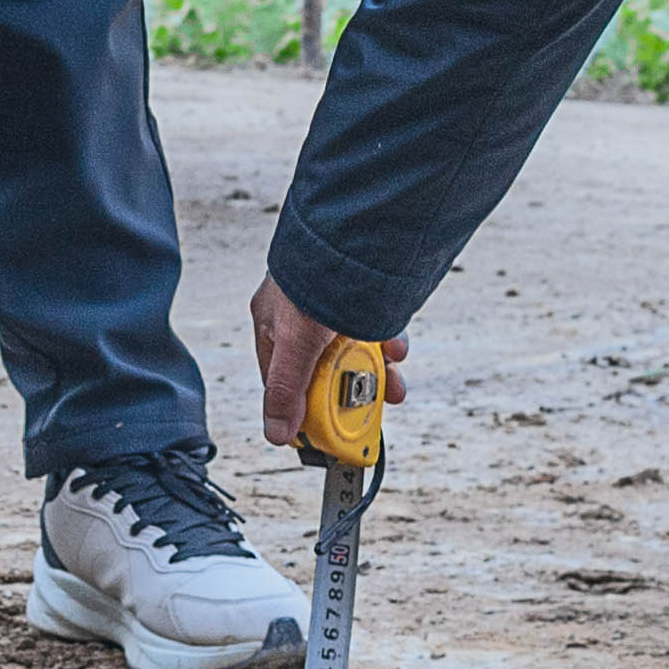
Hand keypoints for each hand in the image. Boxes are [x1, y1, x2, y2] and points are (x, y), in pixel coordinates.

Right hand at [251, 271, 395, 462]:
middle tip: (368, 406)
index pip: (282, 383)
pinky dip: (388, 345)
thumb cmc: (313, 276)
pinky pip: (376, 331)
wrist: (355, 232)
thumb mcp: (296, 344)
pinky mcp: (362, 299)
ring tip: (393, 383)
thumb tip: (275, 434)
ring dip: (374, 372)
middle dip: (348, 392)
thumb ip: (286, 390)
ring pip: (353, 354)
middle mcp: (300, 317)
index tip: (326, 435)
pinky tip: (396, 348)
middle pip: (322, 371)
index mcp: (272, 326)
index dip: (304, 412)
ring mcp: (332, 308)